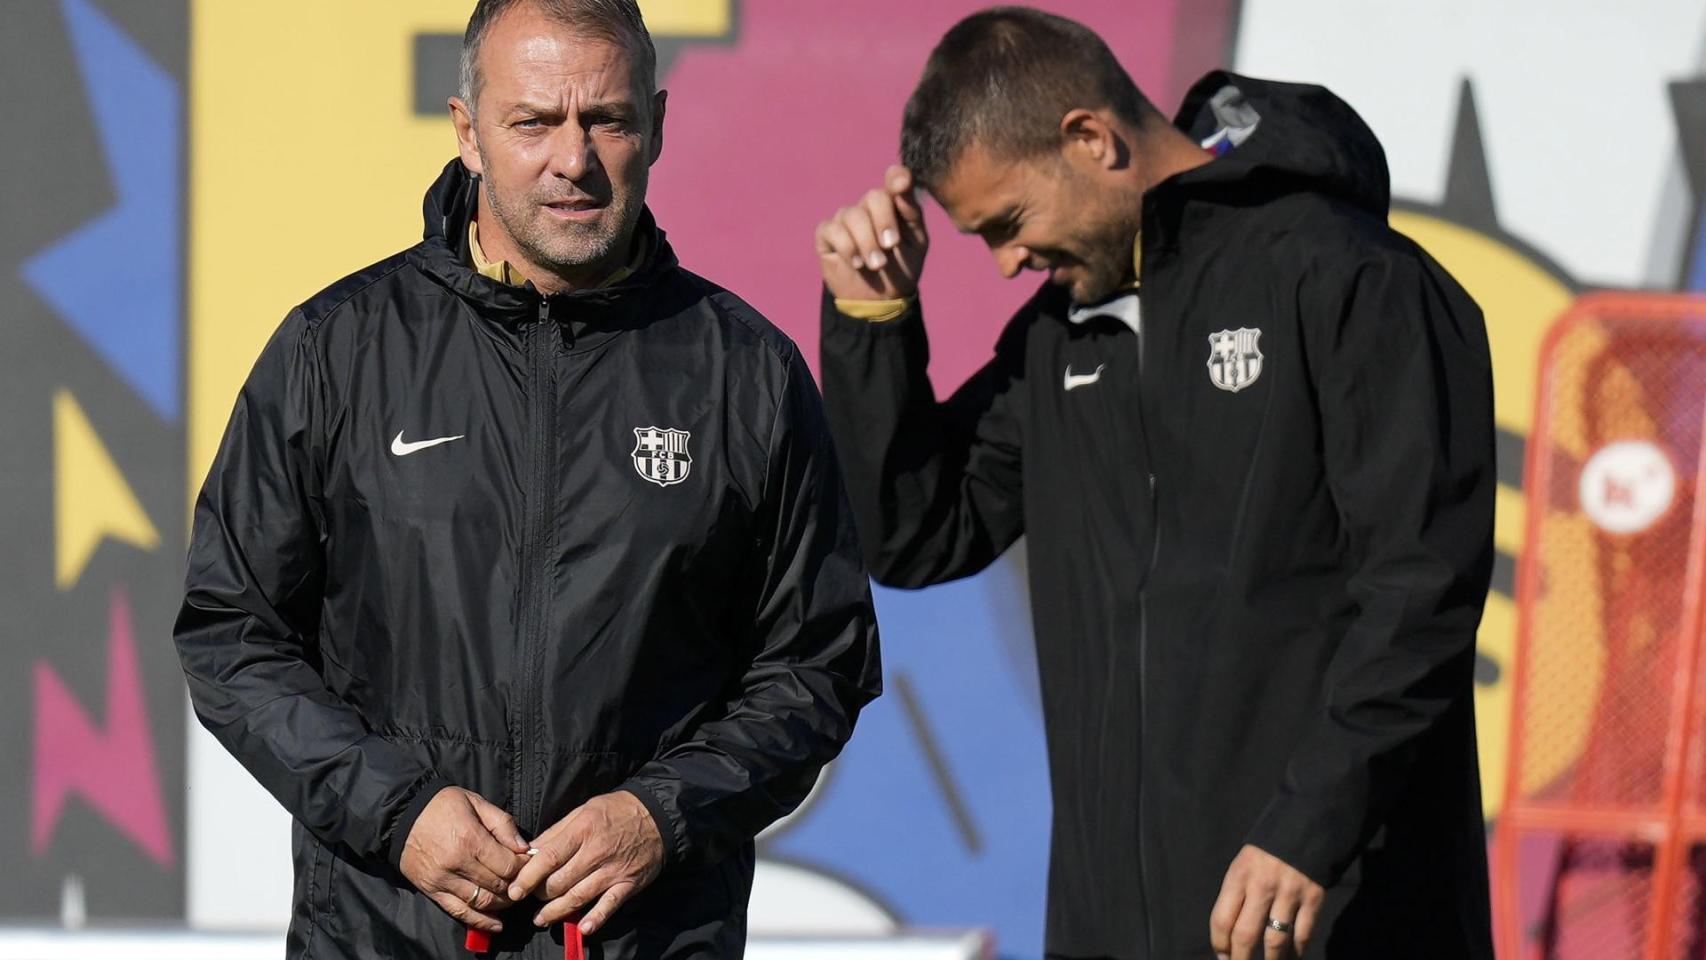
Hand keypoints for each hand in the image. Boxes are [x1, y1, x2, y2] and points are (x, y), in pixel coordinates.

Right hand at [398, 786, 530, 932]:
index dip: (523, 867)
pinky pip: (459, 911)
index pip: (508, 865)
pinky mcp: (432, 890)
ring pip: (481, 902)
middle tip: (523, 881)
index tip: (529, 863)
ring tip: (511, 897)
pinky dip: (479, 921)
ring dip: (501, 904)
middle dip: (515, 886)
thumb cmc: (442, 805)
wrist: (401, 816)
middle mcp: (457, 863)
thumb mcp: (476, 803)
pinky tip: (496, 923)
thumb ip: (502, 824)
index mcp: (470, 839)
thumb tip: (524, 848)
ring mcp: (443, 880)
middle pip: (497, 886)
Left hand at [507, 790, 664, 935]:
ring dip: (556, 912)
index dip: (528, 877)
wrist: (657, 816)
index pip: (549, 858)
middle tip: (530, 898)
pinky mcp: (628, 884)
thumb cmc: (615, 810)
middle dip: (540, 894)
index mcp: (582, 830)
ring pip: (578, 897)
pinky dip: (596, 919)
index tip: (514, 890)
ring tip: (541, 919)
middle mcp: (596, 852)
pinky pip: (610, 906)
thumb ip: (556, 832)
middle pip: (560, 882)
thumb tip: (530, 852)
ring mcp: (613, 870)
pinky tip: (582, 929)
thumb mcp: (583, 811)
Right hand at [815, 165, 929, 300]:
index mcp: (895, 205)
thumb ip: (911, 212)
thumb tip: (902, 186)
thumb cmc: (902, 267)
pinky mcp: (827, 234)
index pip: (895, 180)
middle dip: (883, 222)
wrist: (881, 299)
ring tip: (876, 265)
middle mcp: (869, 207)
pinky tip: (856, 263)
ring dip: (866, 242)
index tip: (901, 184)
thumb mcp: (916, 242)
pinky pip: (832, 229)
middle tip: (890, 246)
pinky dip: (847, 247)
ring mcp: (847, 219)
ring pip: (852, 215)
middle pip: (873, 196)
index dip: (897, 177)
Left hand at [1209, 844, 1325, 959]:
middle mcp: (1261, 886)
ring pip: (1275, 941)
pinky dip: (1296, 952)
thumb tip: (1228, 936)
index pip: (1221, 919)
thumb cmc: (1266, 853)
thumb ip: (1235, 896)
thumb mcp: (1242, 865)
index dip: (1219, 944)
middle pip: (1245, 935)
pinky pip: (1302, 935)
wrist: (1304, 826)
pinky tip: (1291, 957)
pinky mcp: (1313, 898)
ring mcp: (1289, 893)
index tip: (1222, 957)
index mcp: (1238, 877)